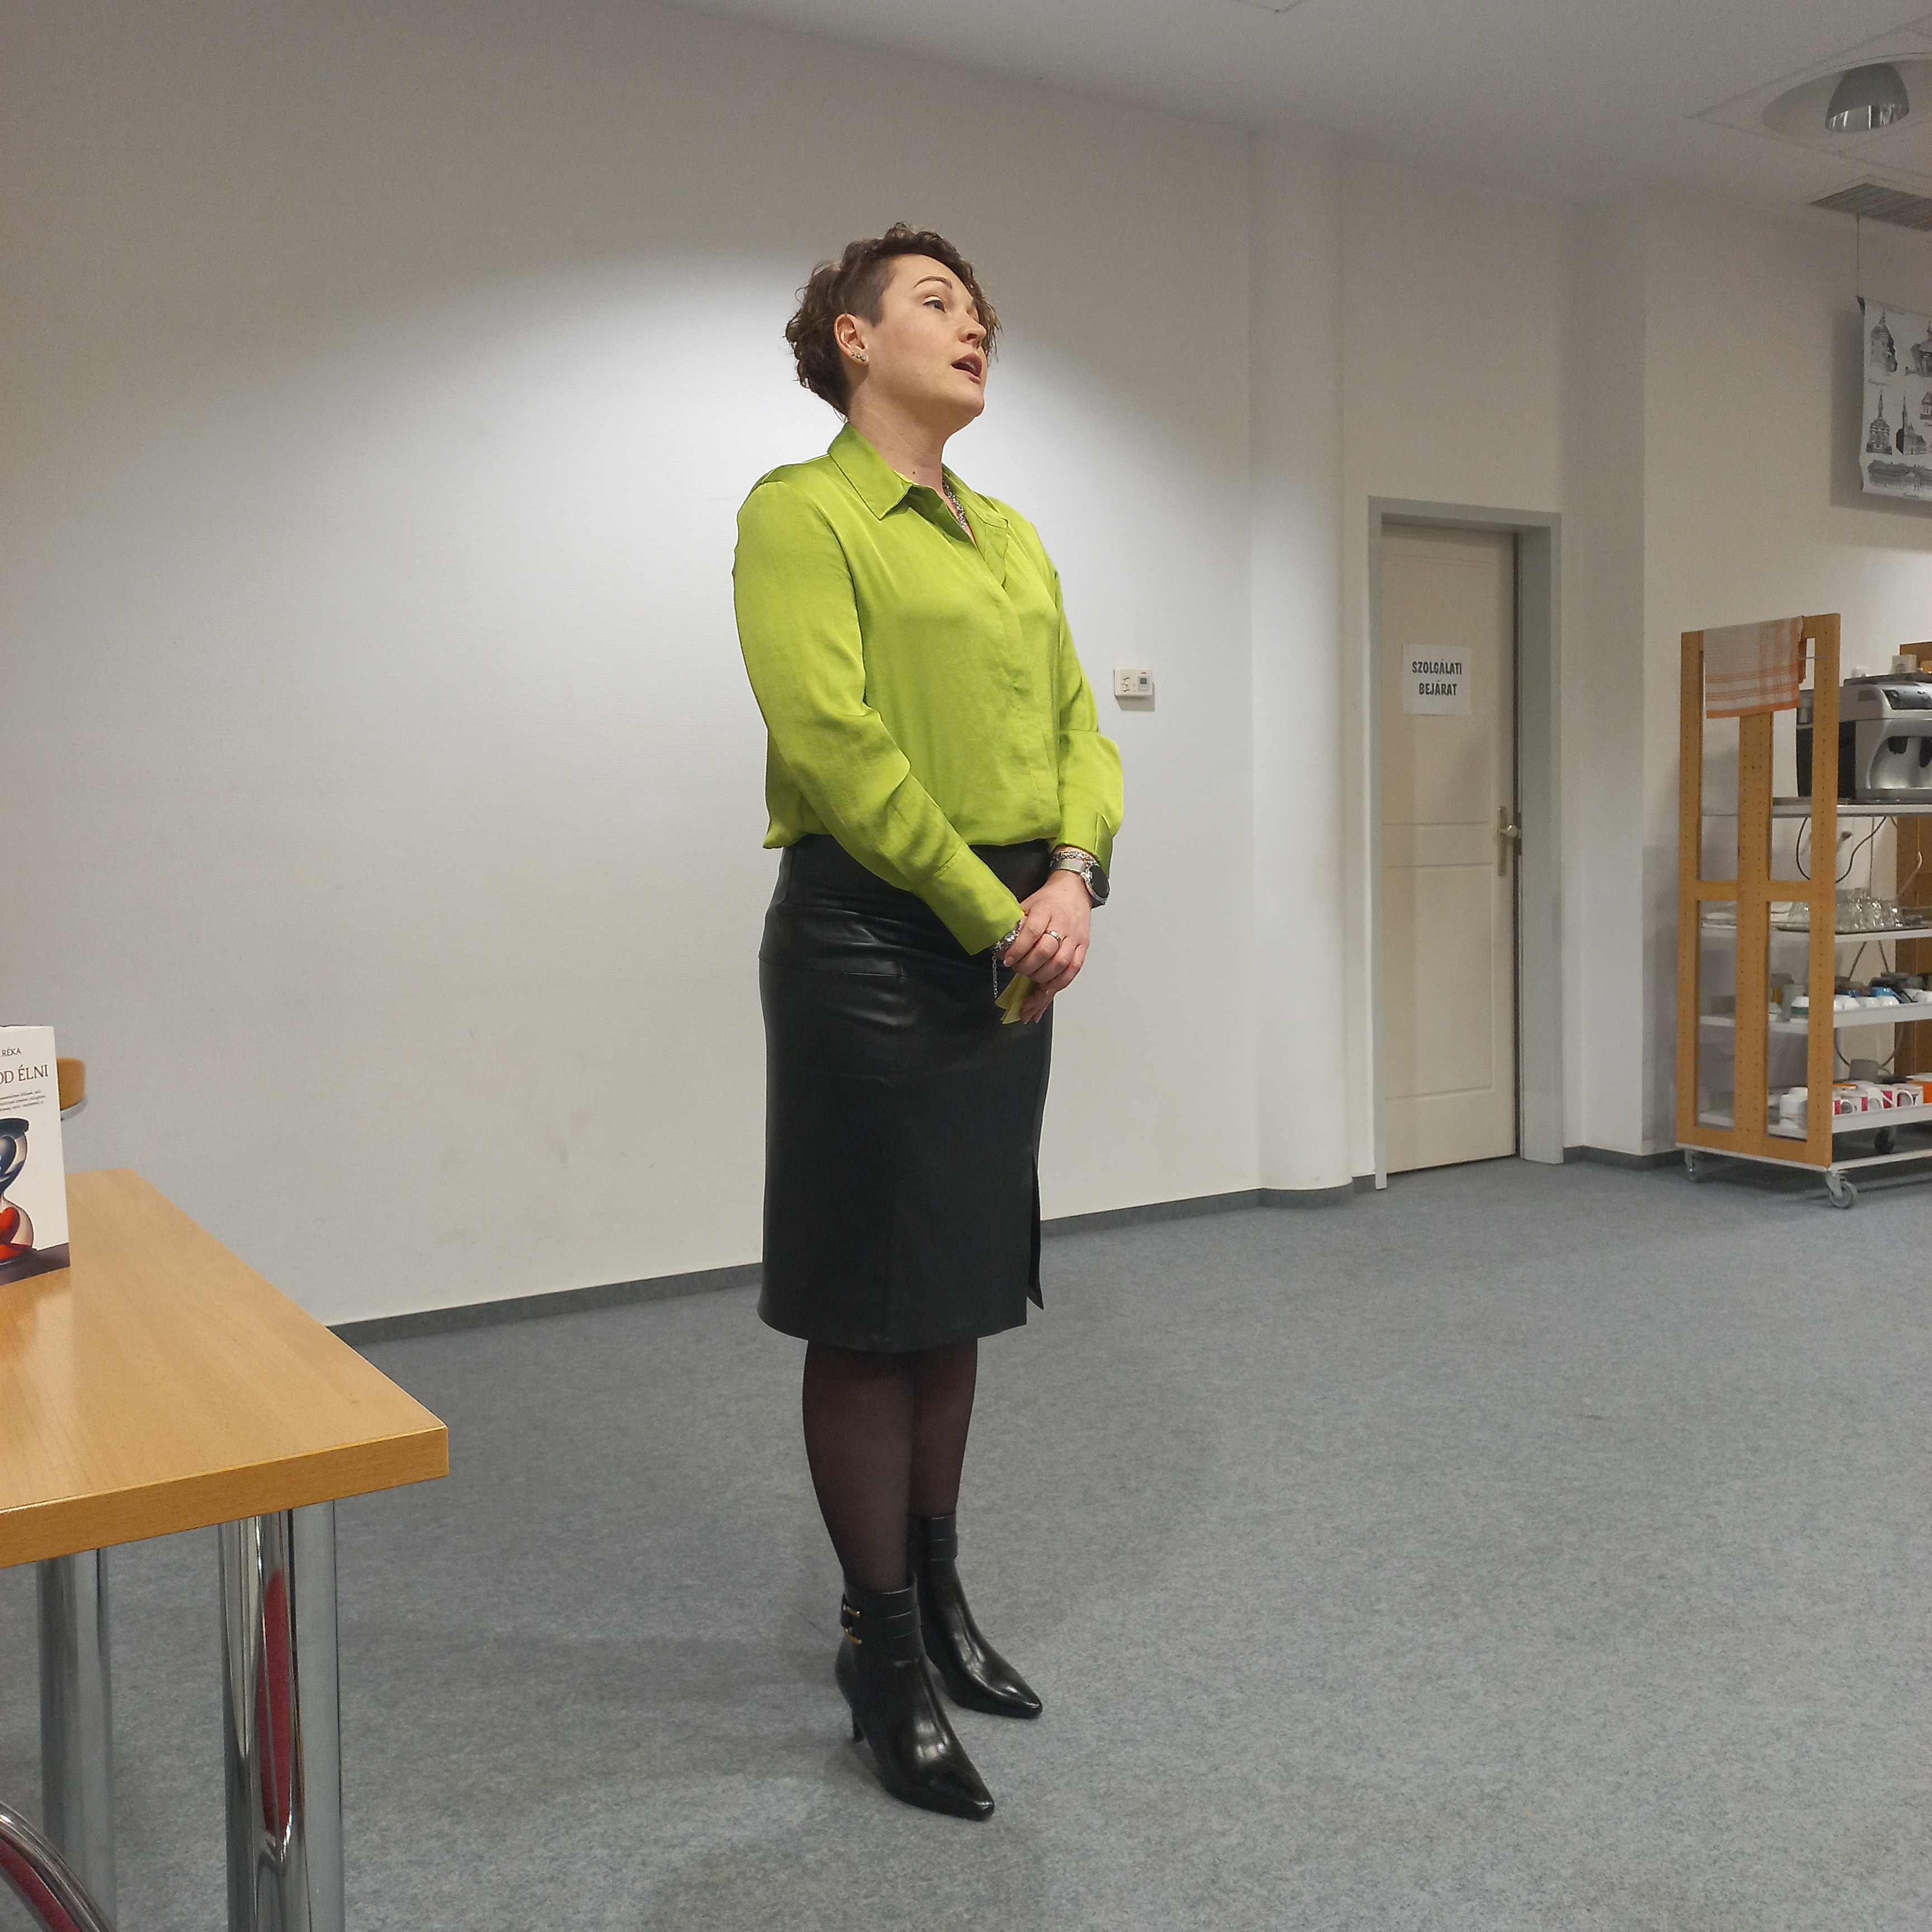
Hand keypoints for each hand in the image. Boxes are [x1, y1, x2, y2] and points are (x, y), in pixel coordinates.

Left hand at [1003, 870, 1091, 1021]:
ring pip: (1061, 963)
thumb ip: (1016, 924)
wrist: (1074, 891)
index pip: (1032, 932)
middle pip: (1046, 951)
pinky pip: (1073, 969)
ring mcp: (1075, 937)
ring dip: (1042, 976)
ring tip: (1031, 977)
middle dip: (1028, 966)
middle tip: (1017, 969)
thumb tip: (1000, 946)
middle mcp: (1063, 924)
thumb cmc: (1049, 899)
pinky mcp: (1083, 947)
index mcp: (1046, 910)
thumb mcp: (1027, 904)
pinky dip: (1060, 982)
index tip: (1007, 960)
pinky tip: (1048, 988)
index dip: (1018, 950)